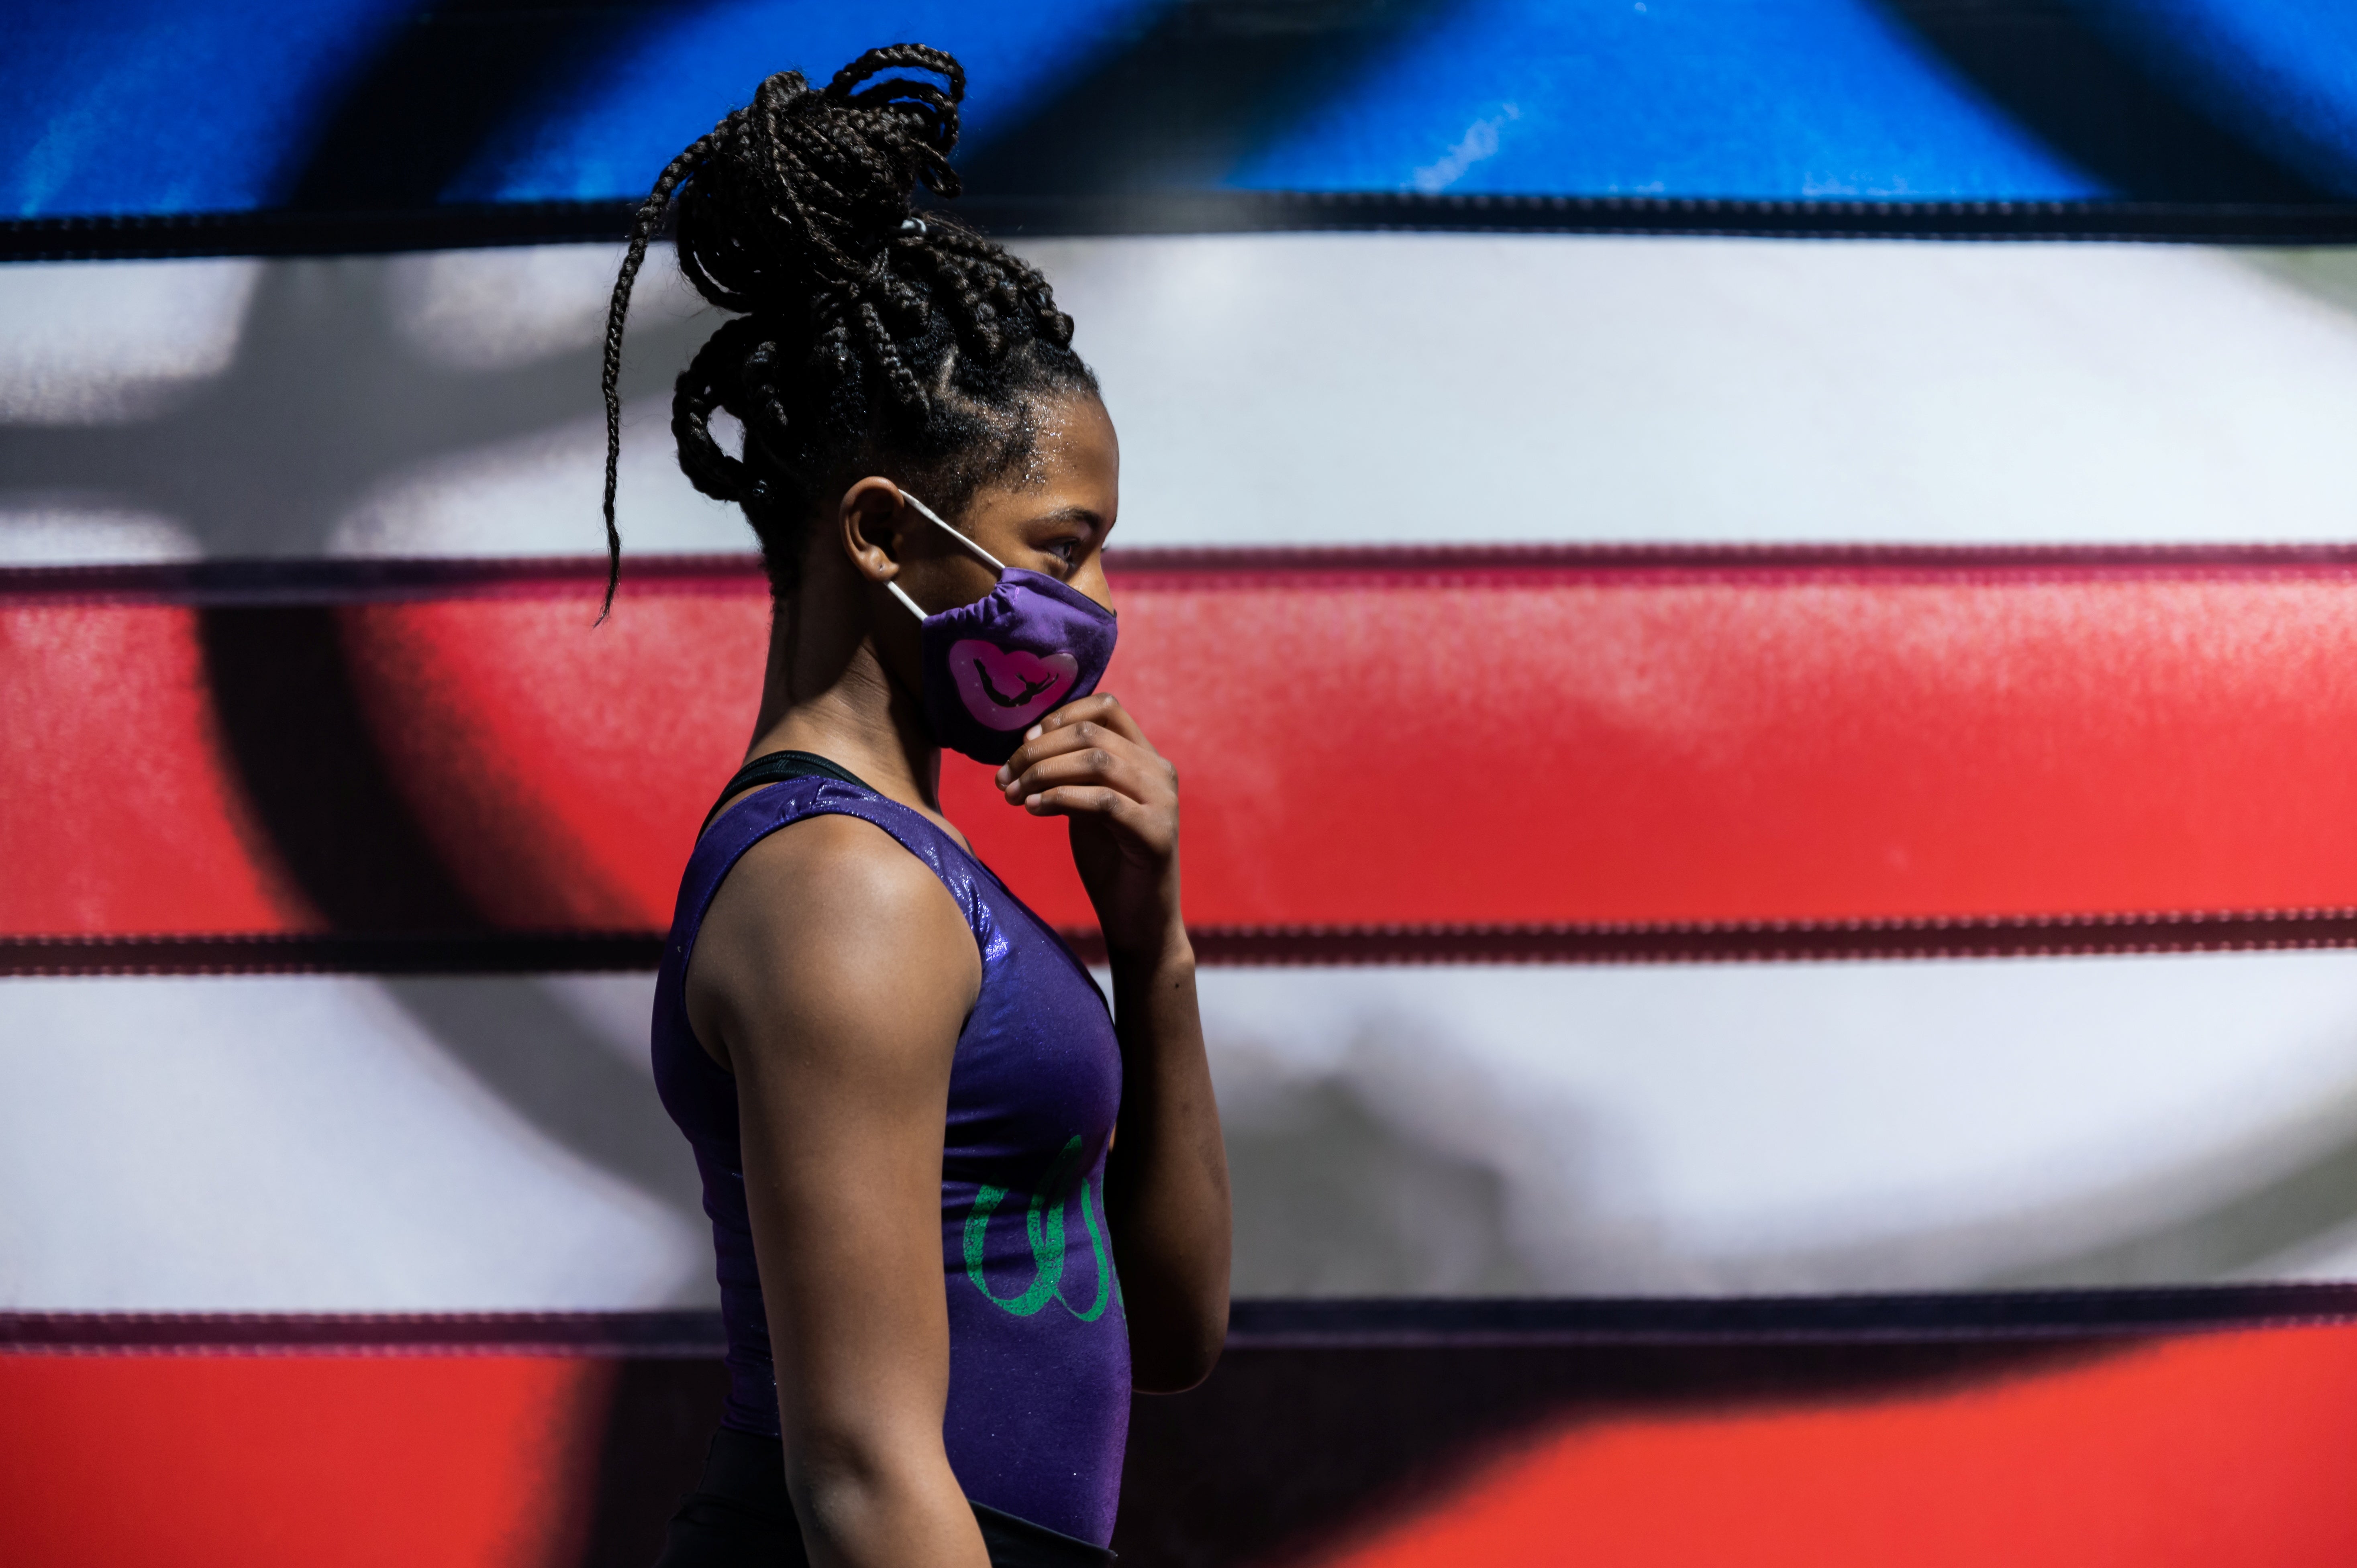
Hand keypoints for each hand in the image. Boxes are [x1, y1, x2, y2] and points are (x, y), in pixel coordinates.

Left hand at [993, 694, 1182, 959]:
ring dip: (1043, 773)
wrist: (1139, 921)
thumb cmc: (1110, 861)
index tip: (1023, 744)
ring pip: (1095, 761)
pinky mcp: (1156, 833)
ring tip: (1013, 795)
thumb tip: (1029, 746)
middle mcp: (1159, 772)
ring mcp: (1163, 801)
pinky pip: (1102, 801)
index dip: (1058, 717)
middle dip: (1037, 750)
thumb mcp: (1087, 806)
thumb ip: (1072, 773)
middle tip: (1005, 777)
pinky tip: (1034, 810)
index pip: (1106, 707)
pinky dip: (1061, 798)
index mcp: (1145, 758)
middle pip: (1091, 732)